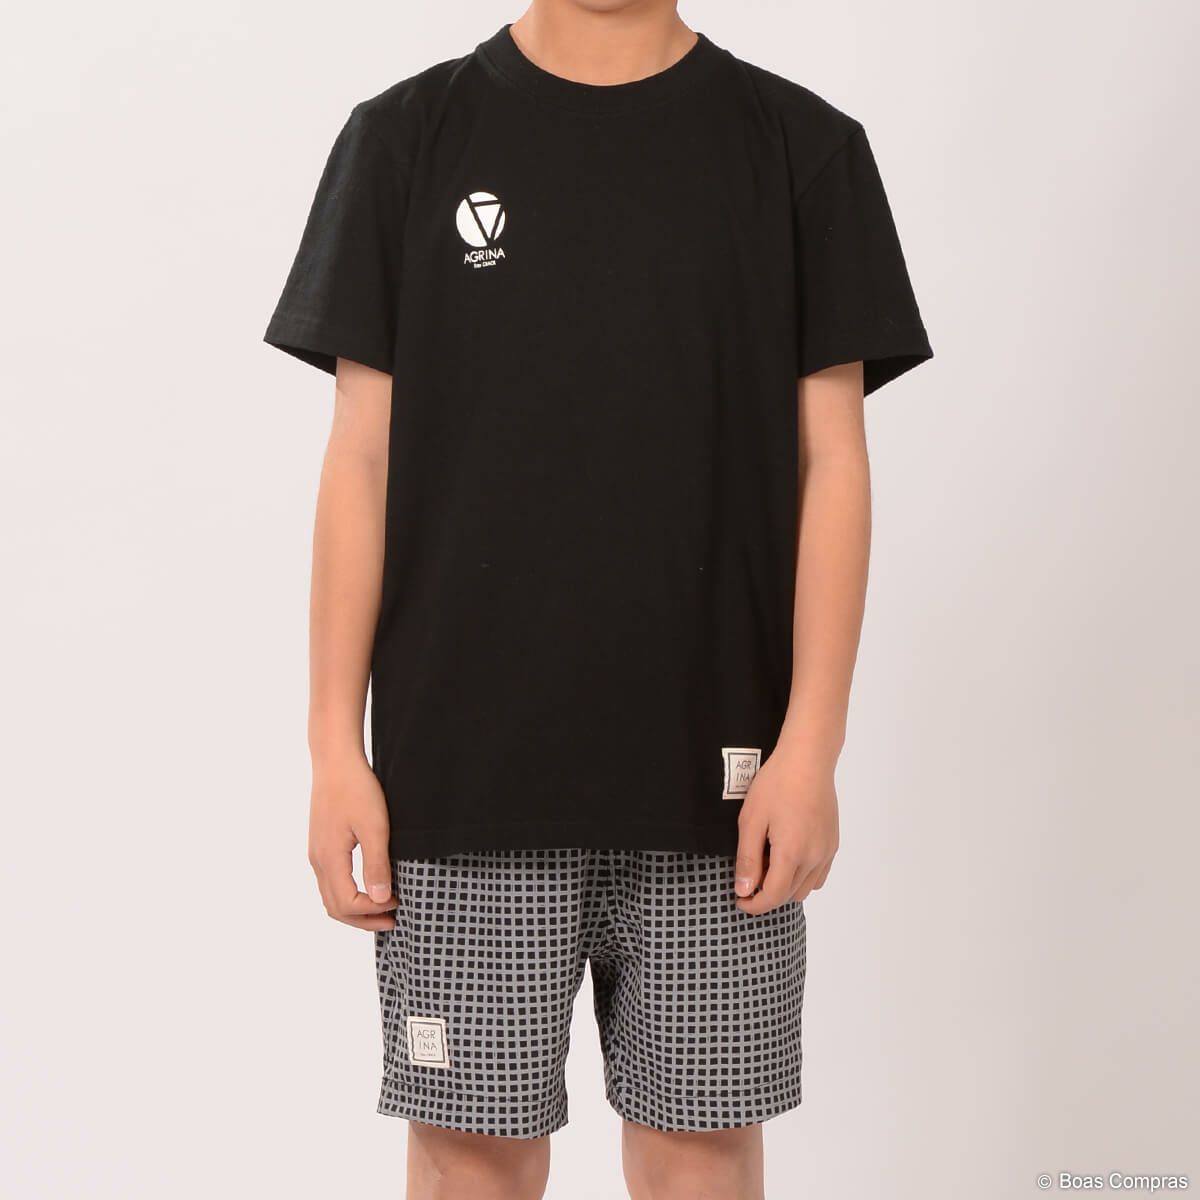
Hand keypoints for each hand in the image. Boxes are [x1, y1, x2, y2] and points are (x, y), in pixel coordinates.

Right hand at [308, 753, 398, 930]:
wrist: (335, 761)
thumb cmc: (356, 789)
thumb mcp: (375, 827)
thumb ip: (377, 864)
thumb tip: (382, 900)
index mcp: (329, 859)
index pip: (347, 904)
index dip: (373, 911)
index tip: (398, 903)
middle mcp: (318, 861)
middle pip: (335, 907)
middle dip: (364, 919)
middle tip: (393, 919)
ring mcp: (317, 853)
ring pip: (331, 896)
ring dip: (356, 908)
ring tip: (384, 907)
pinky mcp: (321, 845)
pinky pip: (331, 881)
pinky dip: (349, 893)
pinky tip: (369, 885)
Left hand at [733, 743, 839, 914]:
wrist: (808, 759)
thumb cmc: (776, 784)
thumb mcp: (751, 820)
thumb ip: (748, 858)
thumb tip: (744, 890)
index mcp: (792, 854)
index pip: (773, 896)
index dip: (754, 905)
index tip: (739, 900)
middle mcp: (814, 858)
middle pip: (789, 895)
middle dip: (767, 894)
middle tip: (749, 875)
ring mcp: (827, 851)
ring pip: (806, 888)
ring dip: (785, 887)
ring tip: (767, 864)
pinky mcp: (833, 843)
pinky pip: (819, 875)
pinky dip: (802, 877)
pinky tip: (788, 858)